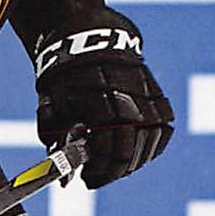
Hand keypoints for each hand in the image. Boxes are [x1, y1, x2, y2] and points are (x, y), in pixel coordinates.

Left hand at [33, 8, 173, 188]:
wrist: (87, 36)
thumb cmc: (64, 73)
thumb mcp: (51, 104)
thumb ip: (57, 141)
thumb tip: (64, 179)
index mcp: (102, 107)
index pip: (108, 154)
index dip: (97, 173)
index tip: (85, 179)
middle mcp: (131, 105)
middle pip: (129, 154)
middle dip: (111, 172)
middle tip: (97, 176)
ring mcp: (149, 101)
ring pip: (149, 147)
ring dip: (131, 162)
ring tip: (114, 165)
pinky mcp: (159, 97)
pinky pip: (163, 132)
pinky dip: (151, 146)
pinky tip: (136, 152)